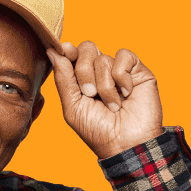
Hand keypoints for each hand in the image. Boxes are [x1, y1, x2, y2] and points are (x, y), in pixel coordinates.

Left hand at [46, 39, 162, 159]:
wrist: (125, 142)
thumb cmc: (96, 129)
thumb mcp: (72, 106)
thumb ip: (63, 78)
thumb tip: (53, 51)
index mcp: (80, 79)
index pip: (71, 53)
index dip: (66, 50)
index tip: (64, 51)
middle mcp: (99, 72)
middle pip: (86, 48)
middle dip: (83, 71)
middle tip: (89, 94)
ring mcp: (118, 70)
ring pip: (102, 58)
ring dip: (104, 85)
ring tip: (111, 105)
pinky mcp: (138, 70)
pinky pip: (123, 57)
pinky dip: (121, 77)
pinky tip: (125, 94)